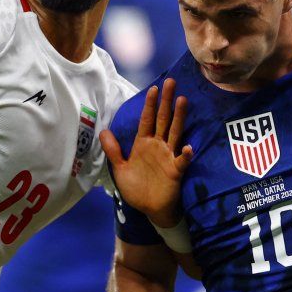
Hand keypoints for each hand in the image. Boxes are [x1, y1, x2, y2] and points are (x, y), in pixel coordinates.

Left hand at [100, 79, 192, 227]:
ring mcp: (169, 156)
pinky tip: (188, 147)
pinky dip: (185, 154)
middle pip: (163, 119)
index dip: (150, 104)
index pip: (147, 120)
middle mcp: (158, 146)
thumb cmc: (137, 189)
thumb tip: (103, 131)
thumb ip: (113, 151)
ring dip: (179, 117)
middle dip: (166, 101)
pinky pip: (182, 161)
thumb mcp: (121, 169)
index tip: (154, 88)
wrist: (151, 209)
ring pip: (175, 132)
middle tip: (171, 82)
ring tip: (183, 100)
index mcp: (144, 144)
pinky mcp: (176, 170)